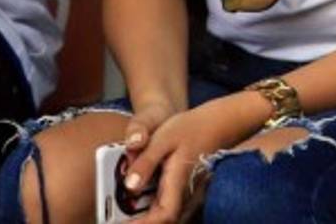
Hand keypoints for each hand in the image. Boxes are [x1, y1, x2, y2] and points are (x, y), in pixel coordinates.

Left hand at [125, 93, 264, 222]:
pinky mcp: (190, 192)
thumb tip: (129, 186)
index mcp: (179, 183)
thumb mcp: (163, 138)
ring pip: (168, 216)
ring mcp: (192, 195)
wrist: (220, 121)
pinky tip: (139, 203)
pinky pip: (171, 209)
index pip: (163, 217)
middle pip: (165, 221)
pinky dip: (154, 212)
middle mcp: (188, 195)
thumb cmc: (192, 127)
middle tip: (115, 219)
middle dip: (140, 223)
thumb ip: (146, 162)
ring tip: (122, 213)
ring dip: (147, 218)